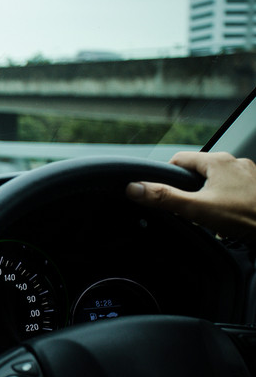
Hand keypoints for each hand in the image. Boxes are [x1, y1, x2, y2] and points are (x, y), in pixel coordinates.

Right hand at [126, 152, 255, 241]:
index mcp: (217, 161)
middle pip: (198, 170)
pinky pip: (232, 189)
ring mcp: (248, 174)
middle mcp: (234, 162)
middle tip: (188, 209)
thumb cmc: (244, 217)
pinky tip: (226, 216)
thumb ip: (164, 197)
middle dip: (189, 189)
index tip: (164, 192)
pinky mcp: (255, 187)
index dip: (166, 176)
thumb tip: (134, 188)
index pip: (179, 159)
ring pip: (216, 180)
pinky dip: (225, 200)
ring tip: (208, 214)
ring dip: (207, 195)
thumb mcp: (196, 209)